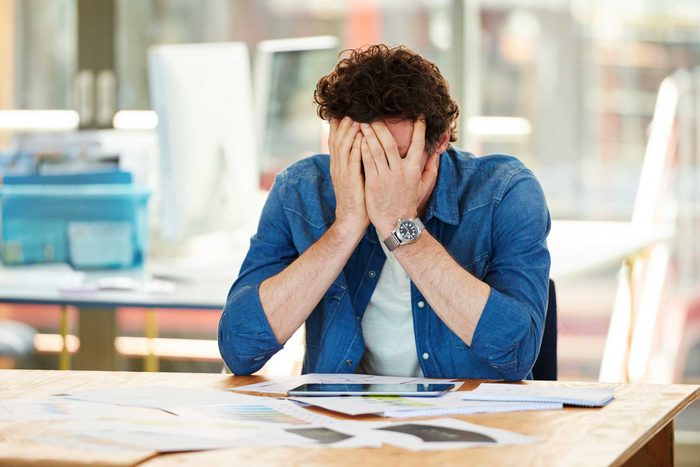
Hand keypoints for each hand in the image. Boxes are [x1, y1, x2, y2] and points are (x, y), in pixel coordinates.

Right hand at [329, 117, 368, 233]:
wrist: (351, 220)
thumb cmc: (357, 198)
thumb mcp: (353, 176)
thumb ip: (355, 161)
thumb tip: (362, 144)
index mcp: (337, 165)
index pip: (335, 140)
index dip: (338, 125)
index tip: (344, 111)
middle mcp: (337, 166)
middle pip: (337, 139)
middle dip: (344, 123)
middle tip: (351, 108)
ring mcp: (342, 173)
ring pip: (344, 146)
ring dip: (350, 131)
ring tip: (356, 117)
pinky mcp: (351, 180)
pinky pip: (353, 160)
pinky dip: (356, 147)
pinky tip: (361, 137)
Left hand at [360, 120, 438, 238]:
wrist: (396, 223)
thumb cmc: (409, 203)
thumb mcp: (424, 186)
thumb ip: (431, 169)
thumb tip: (437, 154)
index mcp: (414, 169)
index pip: (418, 144)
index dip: (419, 128)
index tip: (418, 115)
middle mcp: (400, 171)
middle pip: (390, 143)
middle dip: (382, 127)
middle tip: (374, 114)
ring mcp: (385, 176)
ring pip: (376, 150)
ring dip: (369, 134)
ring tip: (363, 122)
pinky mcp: (373, 182)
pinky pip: (367, 161)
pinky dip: (363, 149)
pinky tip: (359, 139)